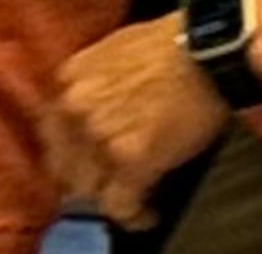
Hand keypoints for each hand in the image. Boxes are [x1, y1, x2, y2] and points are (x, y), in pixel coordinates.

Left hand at [44, 14, 230, 226]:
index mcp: (69, 79)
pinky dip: (136, 215)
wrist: (208, 49)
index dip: (71, 153)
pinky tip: (148, 214)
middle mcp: (75, 109)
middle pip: (66, 166)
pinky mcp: (131, 161)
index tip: (86, 163)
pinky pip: (122, 205)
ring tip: (132, 200)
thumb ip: (93, 82)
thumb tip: (96, 109)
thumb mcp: (113, 50)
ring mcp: (100, 136)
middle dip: (88, 180)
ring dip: (111, 198)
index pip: (53, 133)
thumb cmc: (170, 45)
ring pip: (91, 190)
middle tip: (110, 185)